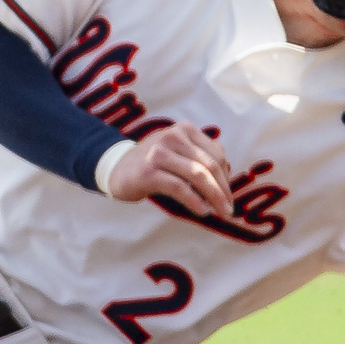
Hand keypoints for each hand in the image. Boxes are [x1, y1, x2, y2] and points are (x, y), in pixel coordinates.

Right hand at [105, 120, 233, 212]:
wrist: (116, 168)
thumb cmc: (153, 164)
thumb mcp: (178, 153)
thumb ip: (200, 157)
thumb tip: (226, 176)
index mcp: (184, 130)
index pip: (216, 155)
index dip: (226, 179)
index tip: (228, 199)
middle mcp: (173, 136)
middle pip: (210, 165)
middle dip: (223, 191)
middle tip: (228, 211)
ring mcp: (159, 152)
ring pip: (198, 175)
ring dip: (214, 197)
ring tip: (219, 213)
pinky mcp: (149, 171)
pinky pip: (179, 187)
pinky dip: (195, 201)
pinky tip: (202, 211)